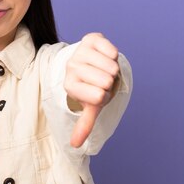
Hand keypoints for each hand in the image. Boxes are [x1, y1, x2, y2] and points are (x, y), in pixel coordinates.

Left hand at [64, 33, 119, 147]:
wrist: (90, 63)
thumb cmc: (92, 86)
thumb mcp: (89, 105)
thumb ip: (83, 124)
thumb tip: (75, 145)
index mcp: (69, 85)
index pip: (98, 96)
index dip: (104, 96)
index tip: (96, 93)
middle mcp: (71, 67)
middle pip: (107, 80)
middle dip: (109, 82)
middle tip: (101, 80)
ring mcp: (80, 51)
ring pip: (111, 66)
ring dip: (112, 69)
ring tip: (103, 70)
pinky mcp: (91, 38)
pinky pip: (112, 51)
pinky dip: (114, 56)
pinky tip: (104, 57)